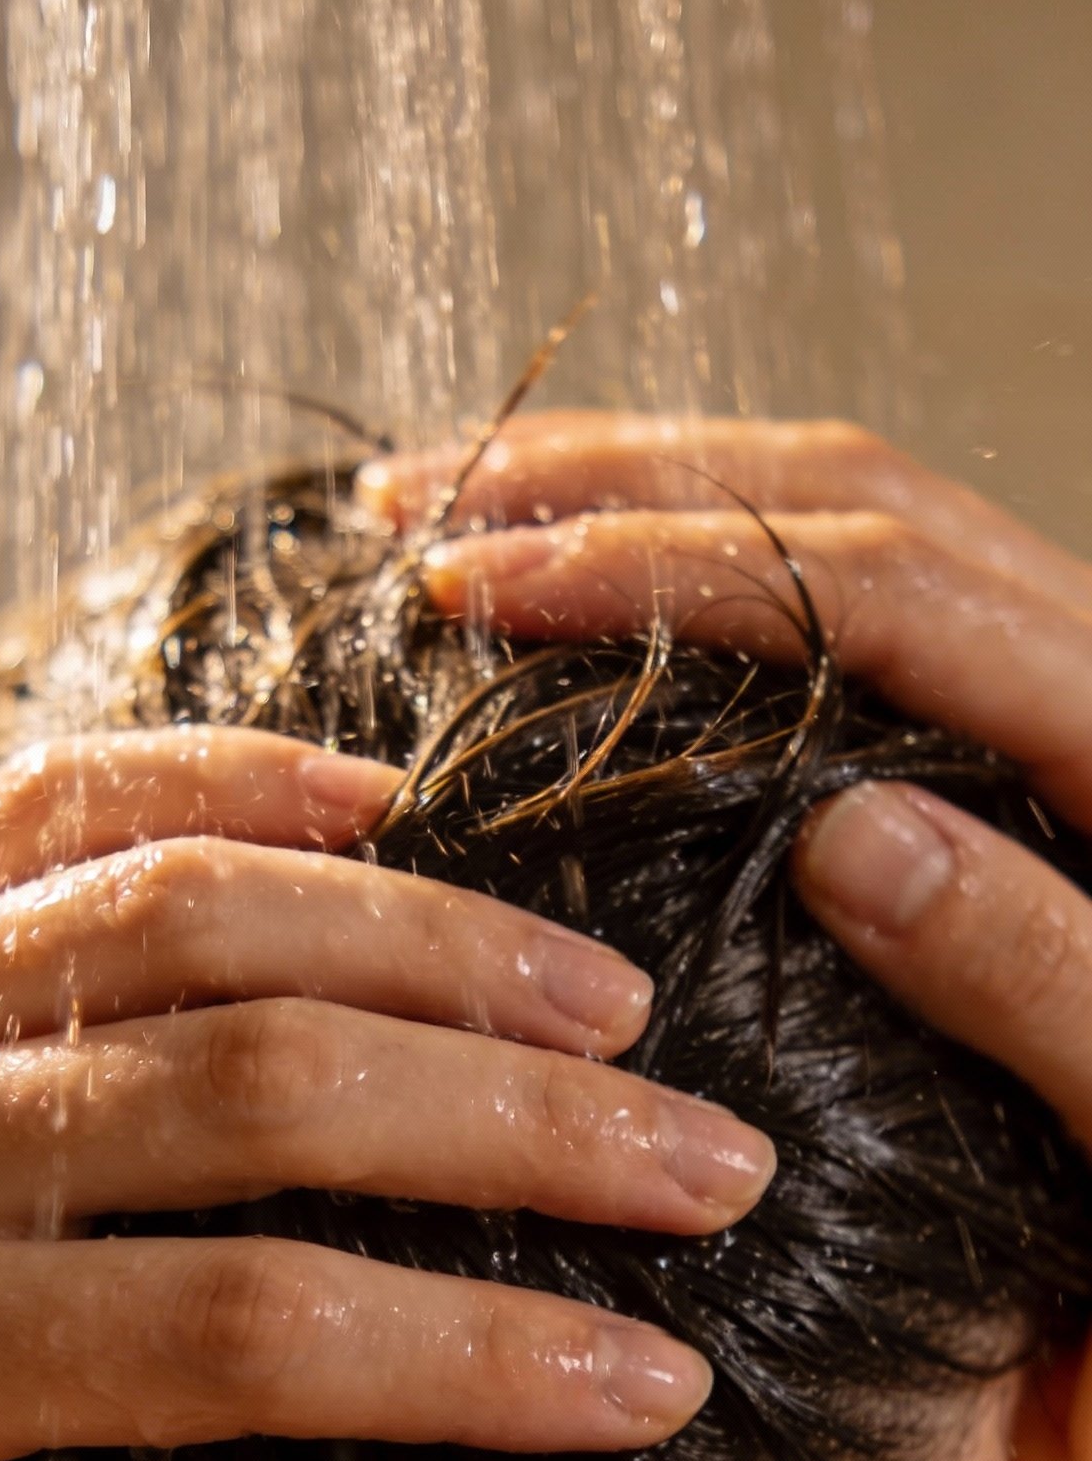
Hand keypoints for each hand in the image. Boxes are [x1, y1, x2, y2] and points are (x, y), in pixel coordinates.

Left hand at [0, 724, 771, 1460]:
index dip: (471, 1356)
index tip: (654, 1381)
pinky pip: (57, 793)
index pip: (245, 1337)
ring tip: (608, 996)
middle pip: (260, 1092)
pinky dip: (233, 776)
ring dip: (429, 942)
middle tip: (709, 1162)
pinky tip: (386, 806)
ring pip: (190, 914)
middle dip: (518, 1125)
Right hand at [362, 413, 1091, 1147]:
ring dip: (660, 506)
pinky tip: (603, 628)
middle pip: (858, 508)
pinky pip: (861, 628)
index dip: (674, 569)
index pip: (891, 594)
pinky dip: (716, 594)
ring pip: (852, 539)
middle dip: (631, 481)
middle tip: (431, 508)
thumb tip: (850, 835)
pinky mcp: (1014, 779)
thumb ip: (1049, 980)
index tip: (484, 588)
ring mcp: (1052, 729)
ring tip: (479, 527)